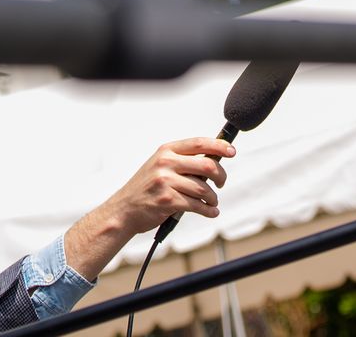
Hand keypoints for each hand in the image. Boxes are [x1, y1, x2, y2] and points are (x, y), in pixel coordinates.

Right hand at [64, 137, 235, 279]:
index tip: (231, 151)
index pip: (199, 143)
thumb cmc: (146, 188)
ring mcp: (166, 182)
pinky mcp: (168, 201)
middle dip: (221, 176)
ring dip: (213, 198)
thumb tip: (214, 160)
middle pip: (207, 165)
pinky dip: (209, 211)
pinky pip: (197, 205)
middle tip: (221, 184)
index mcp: (166, 151)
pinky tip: (211, 212)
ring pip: (204, 188)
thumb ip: (182, 160)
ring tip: (212, 202)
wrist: (124, 210)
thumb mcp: (160, 165)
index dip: (219, 146)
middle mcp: (166, 163)